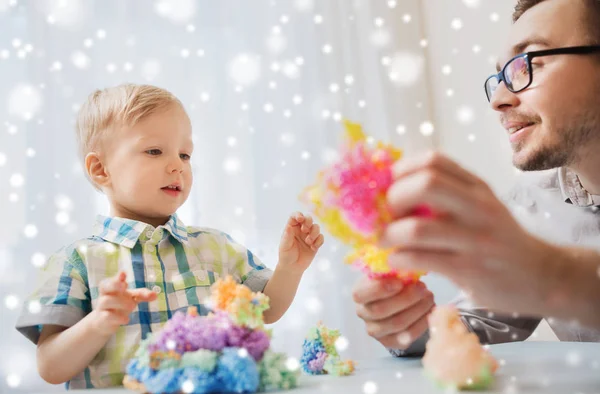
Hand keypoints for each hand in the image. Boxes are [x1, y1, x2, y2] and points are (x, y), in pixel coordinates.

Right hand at [92, 272, 156, 335]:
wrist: (104, 322)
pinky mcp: (103, 320)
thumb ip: (142, 294)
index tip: (123, 273)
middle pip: (104, 286)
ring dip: (120, 302)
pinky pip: (107, 317)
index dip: (117, 277)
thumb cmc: (119, 305)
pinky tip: (127, 319)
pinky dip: (118, 317)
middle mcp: (104, 295)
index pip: (111, 280)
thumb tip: (155, 294)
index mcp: (111, 287)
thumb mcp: (130, 297)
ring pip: (106, 301)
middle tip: (124, 286)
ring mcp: (102, 307)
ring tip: (133, 306)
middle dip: (114, 284)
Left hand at [278, 212, 324, 272]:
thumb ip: (287, 236)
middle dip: (308, 221)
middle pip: (308, 218)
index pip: (295, 216)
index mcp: (292, 227)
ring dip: (314, 232)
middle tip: (305, 230)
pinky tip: (313, 248)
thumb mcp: (284, 246)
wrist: (292, 268)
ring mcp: (309, 236)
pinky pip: (321, 238)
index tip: (300, 219)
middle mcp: (301, 230)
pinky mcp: (315, 243)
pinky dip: (318, 241)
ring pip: (316, 227)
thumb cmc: (286, 255)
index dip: (298, 215)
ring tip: (308, 242)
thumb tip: (289, 227)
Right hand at [353, 277, 434, 349]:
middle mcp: (363, 314)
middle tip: (423, 288)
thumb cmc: (394, 281)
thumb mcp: (389, 272)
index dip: (380, 289)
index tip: (400, 282)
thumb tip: (406, 267)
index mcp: (359, 294)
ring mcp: (376, 330)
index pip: (361, 294)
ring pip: (397, 323)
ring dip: (417, 309)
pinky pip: (408, 335)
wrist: (398, 300)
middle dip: (405, 298)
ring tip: (429, 297)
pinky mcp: (391, 342)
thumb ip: (393, 271)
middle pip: (381, 310)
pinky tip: (430, 311)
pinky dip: (422, 323)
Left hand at [380, 152, 552, 314]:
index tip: (389, 186)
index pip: (433, 160)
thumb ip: (448, 193)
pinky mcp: (469, 269)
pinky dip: (399, 258)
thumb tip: (393, 186)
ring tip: (384, 241)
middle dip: (395, 197)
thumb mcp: (480, 206)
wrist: (542, 277)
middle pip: (425, 184)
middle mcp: (478, 207)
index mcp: (476, 187)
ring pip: (417, 228)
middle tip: (387, 213)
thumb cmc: (498, 239)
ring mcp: (475, 239)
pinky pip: (421, 259)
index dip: (402, 169)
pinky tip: (397, 260)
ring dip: (389, 234)